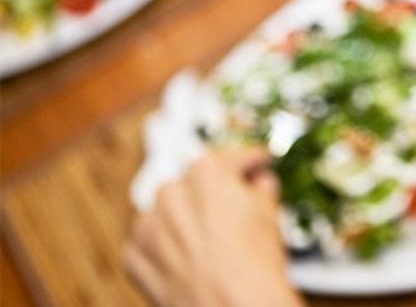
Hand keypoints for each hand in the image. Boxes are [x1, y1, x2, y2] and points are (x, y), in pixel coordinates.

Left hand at [124, 147, 302, 306]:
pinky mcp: (134, 258)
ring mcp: (148, 226)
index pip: (233, 158)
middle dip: (214, 196)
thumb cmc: (252, 268)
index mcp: (206, 173)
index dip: (250, 162)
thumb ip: (261, 188)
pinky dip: (164, 249)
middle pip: (195, 185)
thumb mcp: (270, 214)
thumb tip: (258, 186)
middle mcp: (171, 192)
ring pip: (167, 213)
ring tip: (210, 243)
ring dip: (184, 222)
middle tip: (236, 213)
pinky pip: (147, 244)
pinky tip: (189, 260)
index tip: (255, 165)